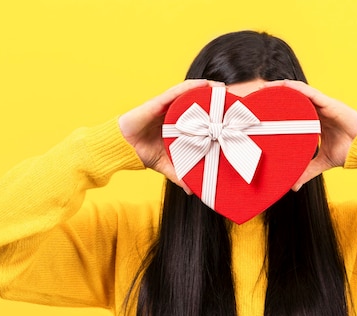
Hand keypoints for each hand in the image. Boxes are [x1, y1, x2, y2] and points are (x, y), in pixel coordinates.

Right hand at [118, 79, 223, 193]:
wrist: (125, 148)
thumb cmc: (144, 152)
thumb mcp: (168, 165)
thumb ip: (180, 175)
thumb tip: (193, 190)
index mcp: (179, 125)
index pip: (200, 115)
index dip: (214, 112)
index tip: (230, 114)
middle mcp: (174, 113)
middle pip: (197, 101)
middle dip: (214, 98)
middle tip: (231, 99)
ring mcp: (166, 106)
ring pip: (189, 93)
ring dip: (206, 88)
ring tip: (221, 88)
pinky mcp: (157, 103)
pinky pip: (176, 92)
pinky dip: (190, 87)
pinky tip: (204, 84)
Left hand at [264, 80, 356, 190]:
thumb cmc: (350, 150)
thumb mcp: (322, 161)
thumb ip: (307, 170)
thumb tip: (293, 186)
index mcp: (315, 121)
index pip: (292, 110)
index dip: (278, 108)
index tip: (260, 110)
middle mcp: (317, 110)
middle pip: (292, 98)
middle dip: (275, 95)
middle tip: (256, 96)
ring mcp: (323, 105)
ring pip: (298, 92)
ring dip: (281, 88)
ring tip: (265, 88)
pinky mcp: (329, 103)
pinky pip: (309, 92)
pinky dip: (295, 88)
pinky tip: (283, 86)